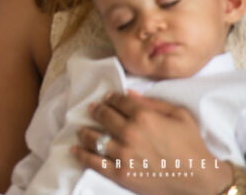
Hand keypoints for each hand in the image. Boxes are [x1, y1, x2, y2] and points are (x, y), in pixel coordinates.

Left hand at [71, 92, 231, 193]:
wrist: (199, 179)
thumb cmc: (192, 145)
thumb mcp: (179, 115)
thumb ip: (152, 102)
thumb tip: (128, 94)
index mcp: (144, 116)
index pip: (118, 101)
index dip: (110, 98)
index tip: (106, 99)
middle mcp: (130, 132)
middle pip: (103, 116)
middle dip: (96, 111)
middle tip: (91, 110)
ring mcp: (124, 154)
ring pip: (94, 138)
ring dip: (84, 131)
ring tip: (81, 129)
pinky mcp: (121, 173)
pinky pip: (95, 162)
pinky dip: (81, 154)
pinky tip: (74, 149)